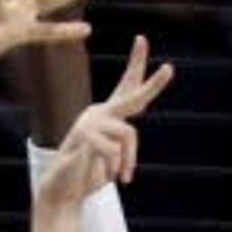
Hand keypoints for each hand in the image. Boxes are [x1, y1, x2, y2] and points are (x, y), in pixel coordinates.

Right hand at [36, 34, 168, 212]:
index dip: (136, 64)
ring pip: (128, 134)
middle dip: (153, 85)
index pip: (126, 86)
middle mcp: (98, 113)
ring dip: (129, 161)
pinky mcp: (83, 137)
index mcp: (108, 115)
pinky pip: (113, 149)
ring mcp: (88, 123)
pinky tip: (106, 175)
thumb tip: (126, 131)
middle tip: (169, 70)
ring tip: (122, 176)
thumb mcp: (113, 158)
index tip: (141, 38)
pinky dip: (115, 166)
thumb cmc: (88, 175)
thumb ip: (123, 143)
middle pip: (132, 97)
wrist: (62, 192)